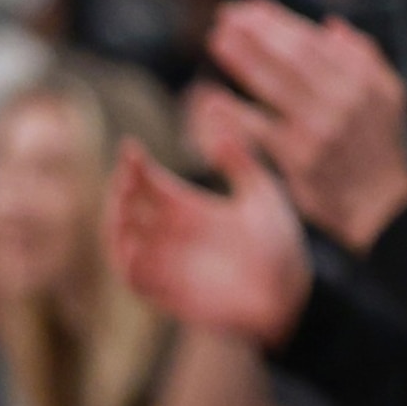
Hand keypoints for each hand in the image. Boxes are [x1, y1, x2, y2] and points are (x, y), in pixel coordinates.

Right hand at [104, 96, 309, 347]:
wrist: (290, 292)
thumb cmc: (278, 243)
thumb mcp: (260, 192)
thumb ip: (238, 157)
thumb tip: (215, 113)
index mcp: (190, 208)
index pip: (151, 183)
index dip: (135, 165)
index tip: (129, 147)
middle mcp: (172, 234)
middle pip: (130, 208)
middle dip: (122, 190)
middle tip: (127, 172)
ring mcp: (168, 263)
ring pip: (123, 240)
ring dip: (116, 221)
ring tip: (123, 200)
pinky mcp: (168, 293)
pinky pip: (136, 279)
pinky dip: (127, 262)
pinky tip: (131, 242)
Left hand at [207, 0, 406, 252]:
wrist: (381, 205)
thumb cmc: (381, 146)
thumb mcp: (390, 94)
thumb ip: (364, 55)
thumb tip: (330, 23)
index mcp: (362, 80)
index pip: (313, 41)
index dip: (279, 20)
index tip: (251, 6)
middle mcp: (342, 100)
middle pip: (290, 56)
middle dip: (255, 32)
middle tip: (225, 15)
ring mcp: (319, 129)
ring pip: (272, 85)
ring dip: (241, 60)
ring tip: (216, 40)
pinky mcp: (298, 159)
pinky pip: (258, 129)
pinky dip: (233, 112)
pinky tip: (210, 97)